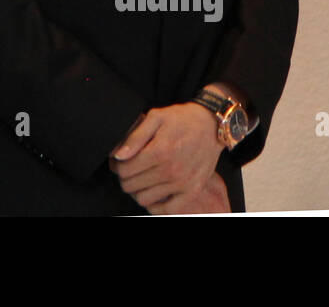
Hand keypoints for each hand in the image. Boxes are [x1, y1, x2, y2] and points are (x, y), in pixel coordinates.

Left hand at [107, 102, 223, 209]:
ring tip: (140, 178)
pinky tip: (153, 193)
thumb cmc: (182, 120)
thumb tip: (118, 155)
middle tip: (128, 168)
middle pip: (131, 186)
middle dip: (124, 177)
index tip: (119, 161)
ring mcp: (182, 183)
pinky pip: (168, 210)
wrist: (212, 126)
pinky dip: (156, 206)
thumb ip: (135, 137)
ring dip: (137, 190)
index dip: (116, 166)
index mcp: (159, 151)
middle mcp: (171, 170)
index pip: (124, 170)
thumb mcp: (156, 117)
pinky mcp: (192, 191)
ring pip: (144, 199)